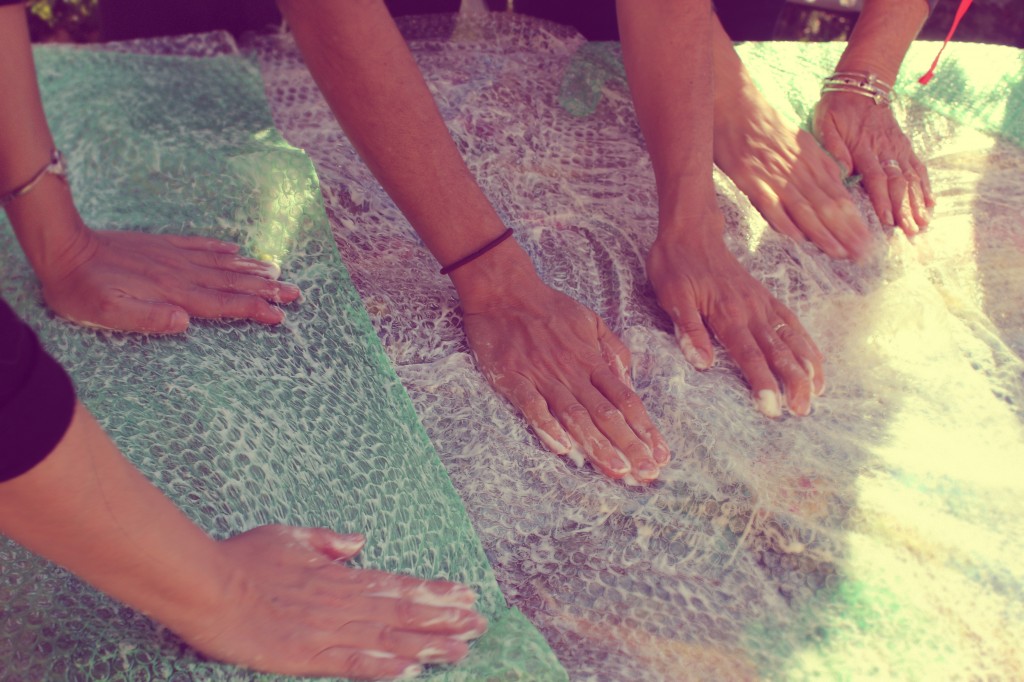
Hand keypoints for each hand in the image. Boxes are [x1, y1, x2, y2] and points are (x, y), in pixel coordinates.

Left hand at [36, 227, 300, 333]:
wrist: (63, 248)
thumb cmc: (82, 290)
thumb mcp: (109, 313)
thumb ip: (149, 318)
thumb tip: (186, 322)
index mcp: (174, 293)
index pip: (224, 303)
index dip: (254, 309)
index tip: (280, 315)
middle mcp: (181, 274)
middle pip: (233, 282)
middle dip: (266, 289)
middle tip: (296, 292)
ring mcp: (173, 257)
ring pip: (222, 264)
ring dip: (251, 269)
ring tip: (277, 273)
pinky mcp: (162, 246)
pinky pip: (199, 246)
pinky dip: (221, 249)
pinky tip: (235, 249)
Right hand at [181, 526, 486, 679]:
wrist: (205, 584)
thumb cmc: (242, 558)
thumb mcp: (290, 537)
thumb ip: (328, 543)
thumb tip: (359, 542)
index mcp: (339, 577)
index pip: (397, 585)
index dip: (433, 592)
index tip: (465, 595)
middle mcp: (341, 602)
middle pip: (403, 612)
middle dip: (444, 619)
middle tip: (481, 624)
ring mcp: (326, 629)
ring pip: (387, 638)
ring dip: (427, 645)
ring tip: (462, 649)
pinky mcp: (306, 655)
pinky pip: (351, 661)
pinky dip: (382, 666)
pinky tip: (409, 670)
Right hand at [461, 275, 670, 483]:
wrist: (505, 290)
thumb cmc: (548, 307)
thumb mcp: (591, 321)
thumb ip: (612, 349)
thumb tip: (629, 378)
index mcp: (592, 360)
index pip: (626, 400)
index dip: (644, 429)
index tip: (660, 455)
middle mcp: (573, 372)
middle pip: (606, 414)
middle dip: (629, 446)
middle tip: (647, 474)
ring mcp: (543, 375)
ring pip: (575, 415)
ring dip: (597, 445)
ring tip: (616, 471)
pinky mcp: (513, 377)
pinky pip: (532, 405)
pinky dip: (547, 426)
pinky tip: (562, 449)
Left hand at [647, 220, 824, 417]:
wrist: (691, 230)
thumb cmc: (676, 265)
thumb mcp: (672, 296)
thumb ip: (688, 329)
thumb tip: (702, 362)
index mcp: (728, 314)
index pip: (750, 356)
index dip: (763, 384)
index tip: (773, 410)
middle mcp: (751, 310)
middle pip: (779, 352)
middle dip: (794, 383)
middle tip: (802, 411)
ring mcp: (762, 303)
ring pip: (792, 338)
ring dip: (806, 367)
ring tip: (818, 393)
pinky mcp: (764, 297)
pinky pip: (792, 322)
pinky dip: (806, 343)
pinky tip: (813, 361)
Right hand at [714, 90, 871, 259]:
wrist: (732, 101)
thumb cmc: (760, 123)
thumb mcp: (796, 140)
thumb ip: (813, 164)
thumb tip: (833, 186)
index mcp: (811, 159)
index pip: (839, 195)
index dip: (854, 220)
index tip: (866, 241)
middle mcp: (798, 168)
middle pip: (827, 205)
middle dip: (847, 232)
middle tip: (861, 255)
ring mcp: (774, 174)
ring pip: (805, 207)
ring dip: (823, 232)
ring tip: (839, 252)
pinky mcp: (750, 177)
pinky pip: (770, 203)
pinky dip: (784, 221)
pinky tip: (797, 238)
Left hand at [813, 91, 933, 236]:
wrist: (860, 85)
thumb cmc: (837, 108)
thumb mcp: (826, 123)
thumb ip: (834, 148)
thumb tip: (843, 171)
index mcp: (864, 148)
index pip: (876, 178)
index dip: (882, 200)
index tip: (888, 221)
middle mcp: (885, 150)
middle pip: (898, 183)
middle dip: (905, 209)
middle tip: (911, 232)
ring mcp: (898, 148)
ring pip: (911, 178)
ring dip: (918, 203)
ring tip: (923, 224)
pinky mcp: (905, 146)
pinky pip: (918, 167)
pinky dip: (925, 186)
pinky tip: (931, 203)